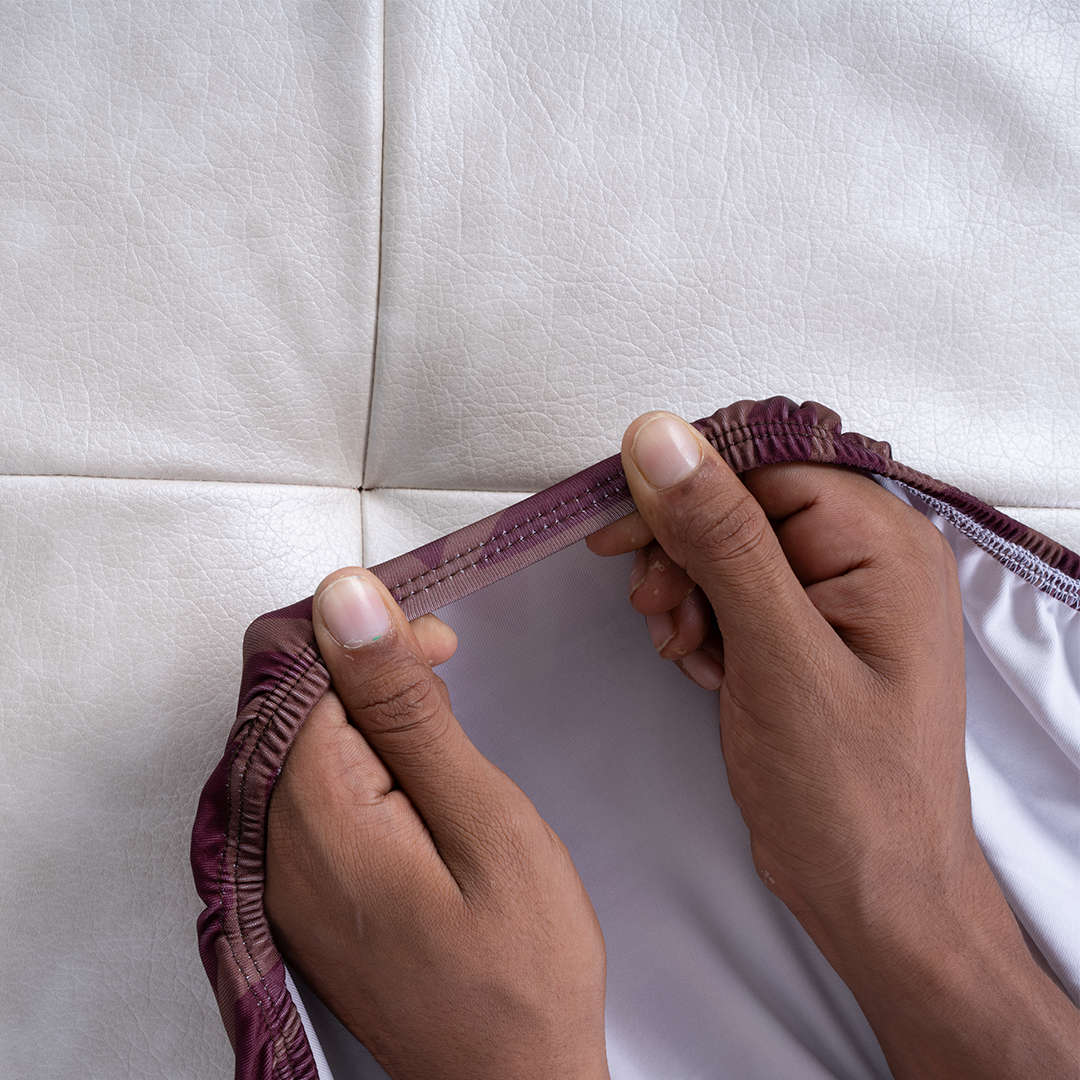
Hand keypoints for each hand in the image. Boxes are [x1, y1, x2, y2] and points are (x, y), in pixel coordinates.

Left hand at [264, 569, 609, 1079]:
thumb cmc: (520, 968)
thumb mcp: (484, 821)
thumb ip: (405, 709)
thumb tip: (344, 604)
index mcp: (314, 815)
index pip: (302, 671)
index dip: (370, 641)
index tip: (437, 649)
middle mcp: (274, 845)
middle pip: (295, 704)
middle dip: (372, 676)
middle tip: (450, 689)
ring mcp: (280, 876)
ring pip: (304, 743)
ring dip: (373, 720)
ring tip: (443, 745)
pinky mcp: (302, 893)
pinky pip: (311, 793)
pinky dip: (363, 765)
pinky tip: (413, 782)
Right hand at [588, 412, 1077, 1079]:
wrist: (872, 894)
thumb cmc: (849, 791)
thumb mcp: (778, 656)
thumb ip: (722, 539)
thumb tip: (661, 438)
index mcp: (883, 542)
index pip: (763, 466)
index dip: (685, 491)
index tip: (622, 532)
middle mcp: (866, 558)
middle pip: (741, 507)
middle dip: (683, 555)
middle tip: (658, 608)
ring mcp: (837, 599)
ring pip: (727, 553)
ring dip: (686, 594)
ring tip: (683, 648)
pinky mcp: (806, 635)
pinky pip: (734, 597)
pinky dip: (702, 625)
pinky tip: (700, 666)